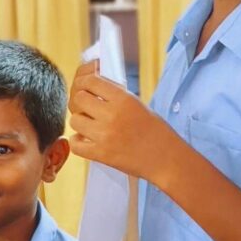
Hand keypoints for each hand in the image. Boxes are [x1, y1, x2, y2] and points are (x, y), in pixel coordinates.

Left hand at [68, 60, 181, 181]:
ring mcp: (105, 135)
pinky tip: (86, 140)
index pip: (91, 81)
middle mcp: (112, 115)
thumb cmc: (155, 131)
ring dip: (80, 123)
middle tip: (88, 110)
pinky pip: (75, 144)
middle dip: (82, 103)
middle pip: (79, 99)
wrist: (166, 158)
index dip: (85, 84)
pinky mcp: (101, 154)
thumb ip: (115, 97)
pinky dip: (78, 142)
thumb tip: (92, 88)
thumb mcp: (137, 105)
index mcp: (124, 99)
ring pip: (74, 120)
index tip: (87, 89)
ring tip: (90, 126)